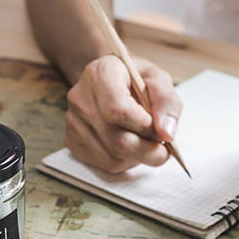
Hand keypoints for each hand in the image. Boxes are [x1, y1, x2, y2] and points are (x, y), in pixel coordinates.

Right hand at [64, 55, 181, 172]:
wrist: (108, 80)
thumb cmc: (135, 79)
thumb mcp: (157, 79)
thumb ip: (167, 102)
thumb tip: (166, 134)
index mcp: (100, 74)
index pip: (117, 110)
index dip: (144, 125)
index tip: (158, 127)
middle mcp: (80, 98)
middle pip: (117, 141)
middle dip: (148, 151)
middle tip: (162, 147)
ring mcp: (73, 122)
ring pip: (112, 158)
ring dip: (137, 158)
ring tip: (144, 142)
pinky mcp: (72, 141)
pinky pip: (103, 165)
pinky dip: (124, 162)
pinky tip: (129, 147)